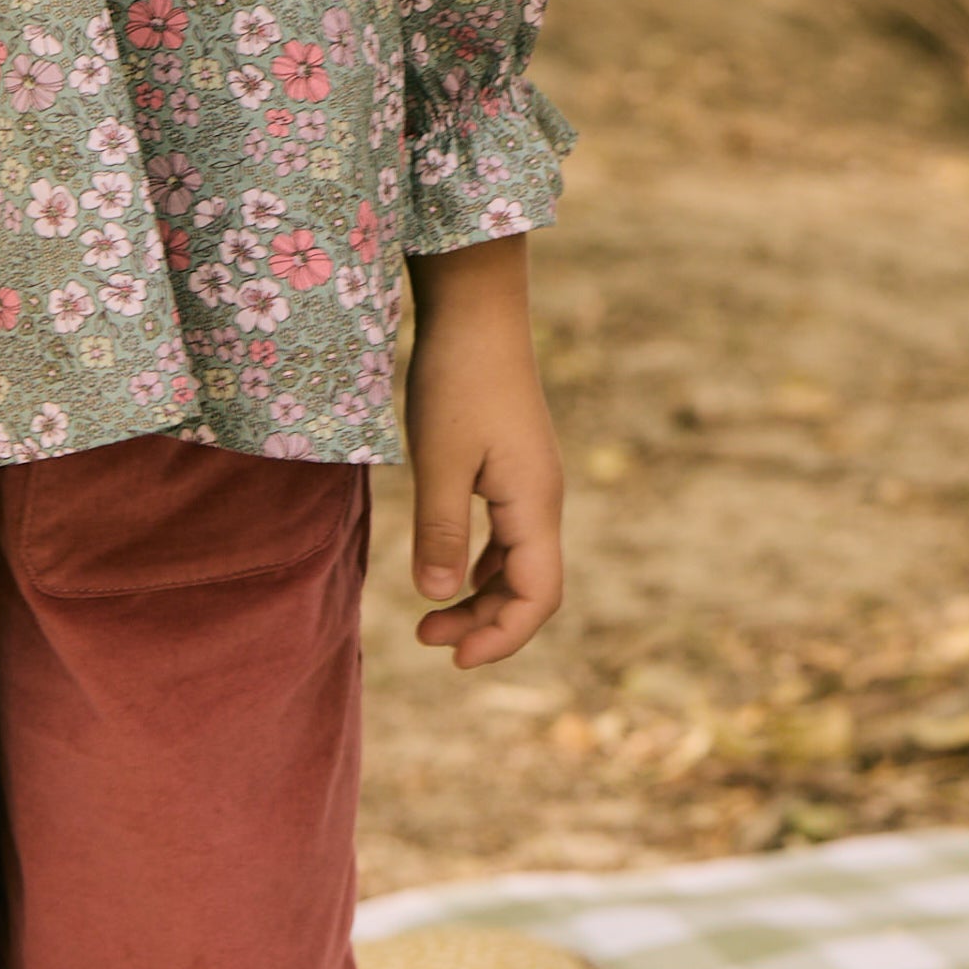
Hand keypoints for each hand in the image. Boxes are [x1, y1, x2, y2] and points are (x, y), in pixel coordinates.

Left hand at [402, 232, 564, 670]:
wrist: (476, 309)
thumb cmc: (456, 379)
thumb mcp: (440, 458)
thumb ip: (440, 530)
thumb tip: (438, 599)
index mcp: (534, 503)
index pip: (537, 596)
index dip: (502, 637)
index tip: (454, 658)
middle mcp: (542, 498)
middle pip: (530, 586)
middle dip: (485, 623)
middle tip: (426, 638)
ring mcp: (531, 480)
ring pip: (518, 562)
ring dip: (481, 596)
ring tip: (431, 617)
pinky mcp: (514, 463)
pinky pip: (509, 534)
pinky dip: (483, 564)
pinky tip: (454, 571)